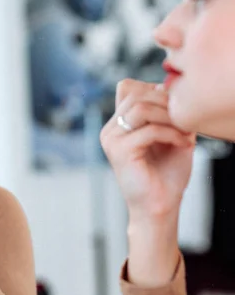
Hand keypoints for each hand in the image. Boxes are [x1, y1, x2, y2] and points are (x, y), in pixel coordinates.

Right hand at [100, 79, 195, 285]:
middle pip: (135, 94)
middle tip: (185, 120)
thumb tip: (167, 88)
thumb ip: (167, 113)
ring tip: (185, 132)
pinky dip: (172, 134)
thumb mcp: (170, 135)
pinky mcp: (119, 151)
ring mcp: (111, 139)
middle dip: (166, 102)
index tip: (175, 109)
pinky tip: (185, 144)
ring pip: (140, 108)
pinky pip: (149, 130)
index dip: (153, 90)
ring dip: (170, 117)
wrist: (160, 207)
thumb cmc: (166, 174)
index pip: (128, 88)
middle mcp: (110, 129)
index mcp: (118, 124)